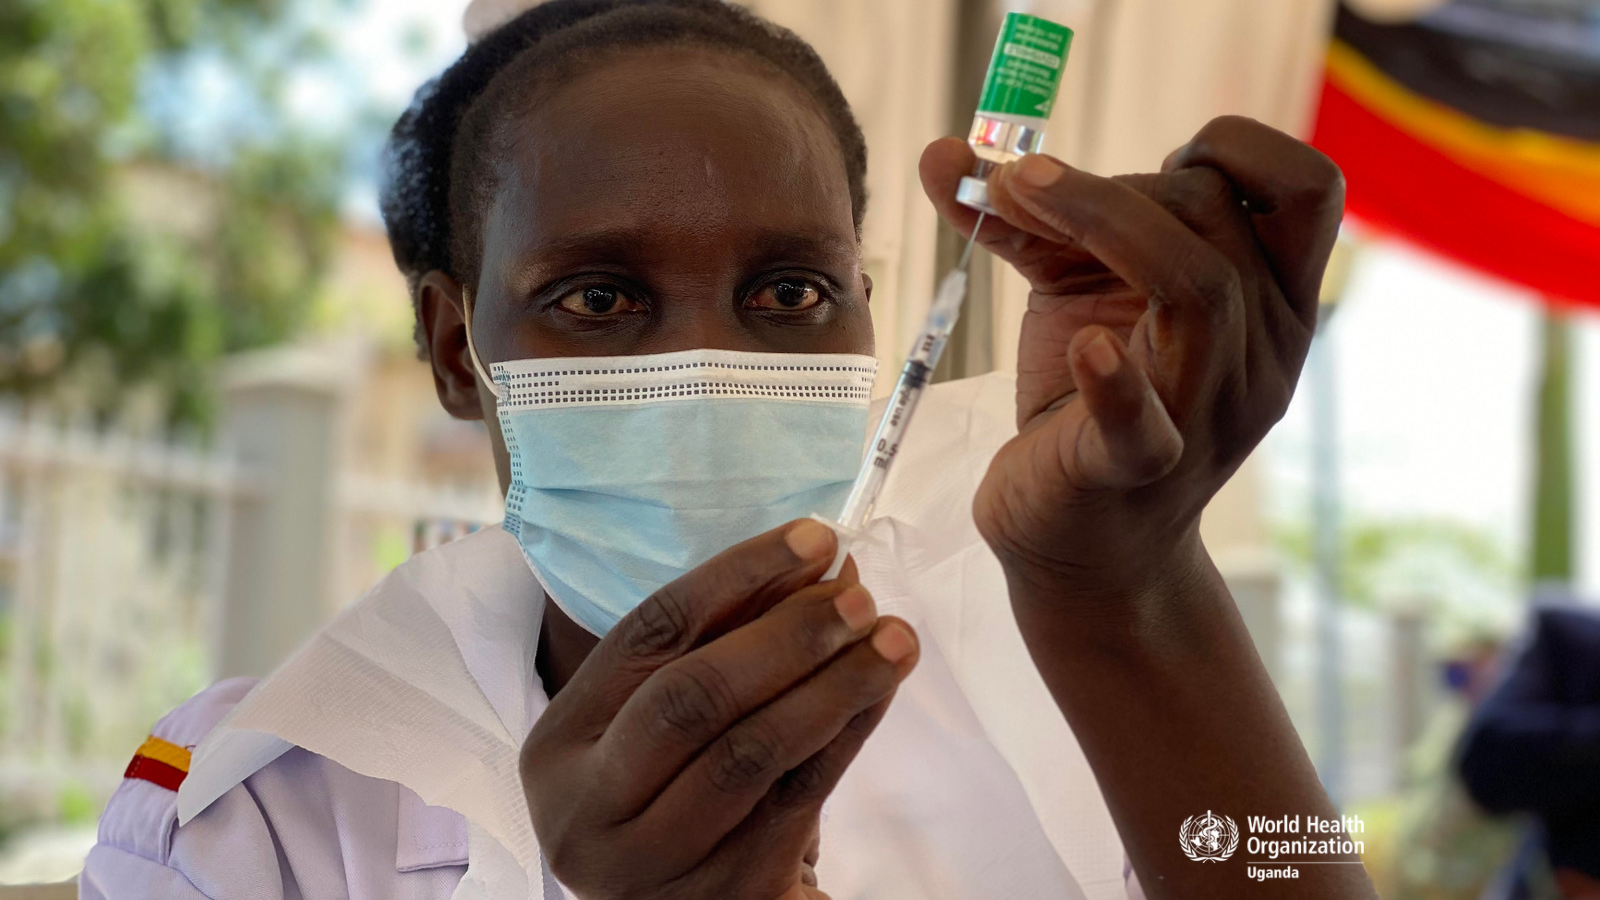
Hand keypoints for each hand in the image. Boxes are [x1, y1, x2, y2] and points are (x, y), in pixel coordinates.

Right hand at [520, 521, 919, 899]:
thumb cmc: (679, 795)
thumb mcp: (668, 722)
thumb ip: (723, 642)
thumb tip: (819, 562)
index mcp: (559, 746)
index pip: (646, 635)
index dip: (735, 577)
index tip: (814, 539)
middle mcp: (588, 810)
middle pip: (691, 697)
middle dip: (786, 635)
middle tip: (858, 596)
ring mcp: (650, 864)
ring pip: (750, 751)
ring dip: (833, 683)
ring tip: (893, 637)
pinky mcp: (721, 898)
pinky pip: (797, 798)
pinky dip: (846, 734)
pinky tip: (880, 692)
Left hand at [919, 116, 1343, 605]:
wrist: (1079, 547)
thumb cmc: (1085, 403)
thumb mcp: (1073, 297)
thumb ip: (1028, 222)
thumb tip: (944, 151)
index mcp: (1269, 304)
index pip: (1303, 191)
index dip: (1235, 149)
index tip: (1155, 159)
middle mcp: (1261, 355)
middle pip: (1220, 221)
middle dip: (1114, 183)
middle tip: (1020, 186)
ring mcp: (1204, 415)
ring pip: (1199, 289)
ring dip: (1105, 221)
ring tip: (1014, 192)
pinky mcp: (1134, 470)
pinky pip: (1144, 424)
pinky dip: (1117, 382)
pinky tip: (1086, 345)